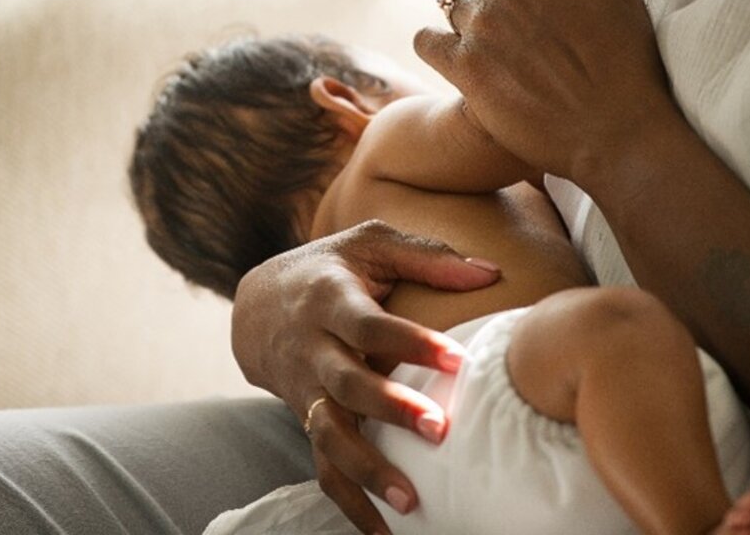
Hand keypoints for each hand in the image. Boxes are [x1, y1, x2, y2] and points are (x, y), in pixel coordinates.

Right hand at [231, 220, 499, 534]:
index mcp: (329, 297)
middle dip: (390, 409)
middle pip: (346, 382)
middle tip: (441, 431)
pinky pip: (322, 464)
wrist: (259, 303)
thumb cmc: (332, 267)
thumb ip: (426, 256)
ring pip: (328, 431)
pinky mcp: (307, 417)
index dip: (410, 342)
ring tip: (411, 500)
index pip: (368, 323)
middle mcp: (312, 345)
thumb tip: (490, 272)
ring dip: (366, 468)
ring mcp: (305, 386)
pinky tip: (385, 531)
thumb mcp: (370, 244)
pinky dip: (350, 501)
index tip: (457, 359)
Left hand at [415, 0, 675, 186]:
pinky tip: (463, 61)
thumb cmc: (626, 64)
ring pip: (449, 4)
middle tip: (509, 10)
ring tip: (501, 50)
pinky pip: (424, 40)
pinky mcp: (464, 68)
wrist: (618, 133)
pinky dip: (438, 47)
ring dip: (469, 21)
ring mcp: (482, 25)